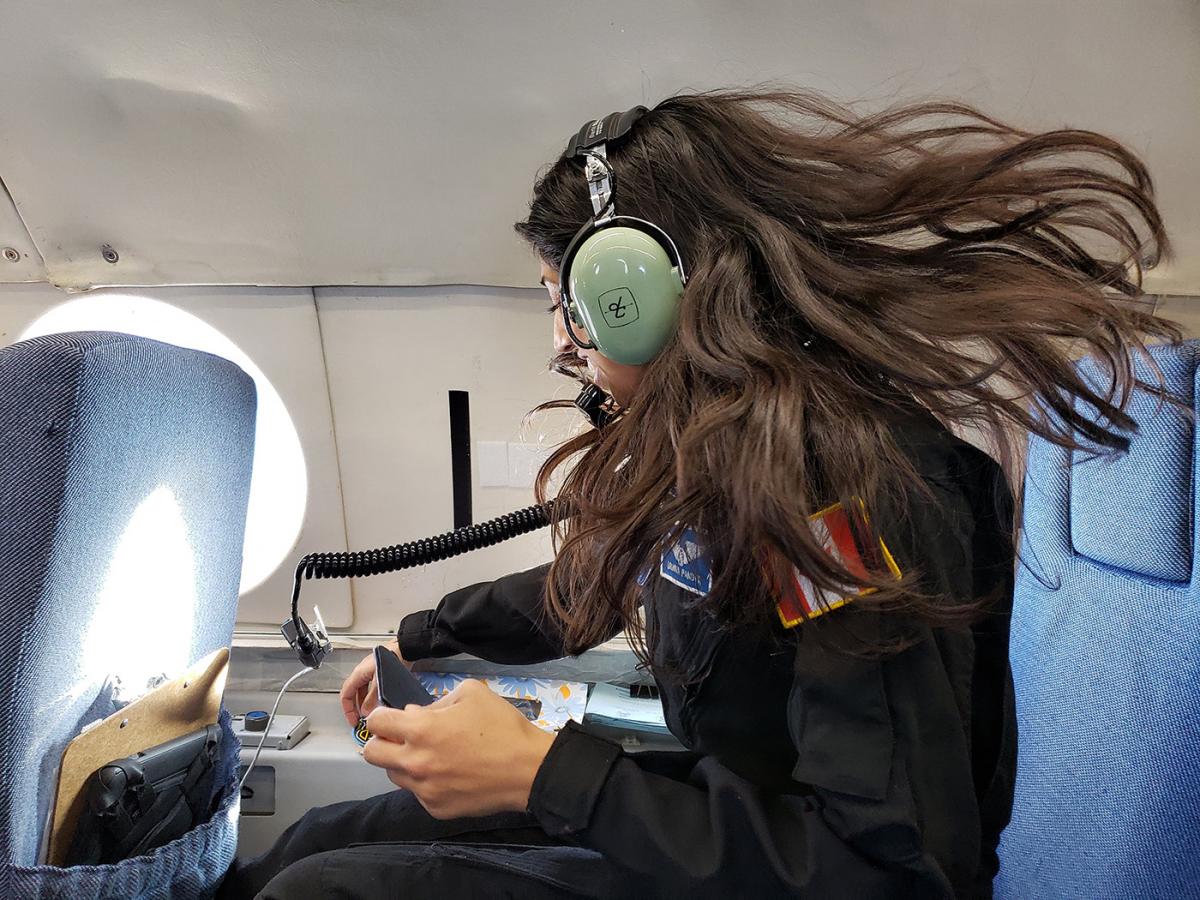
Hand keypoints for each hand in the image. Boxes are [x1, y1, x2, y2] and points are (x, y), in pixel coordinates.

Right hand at [339, 640, 410, 727]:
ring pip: (363, 690)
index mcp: (358, 674)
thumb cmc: (392, 658)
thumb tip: (367, 712)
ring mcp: (370, 671)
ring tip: (370, 713)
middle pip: (353, 693)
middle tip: (360, 719)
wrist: (405, 648)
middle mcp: (362, 672)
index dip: (347, 709)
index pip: (346, 694)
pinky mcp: (379, 671)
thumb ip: (372, 699)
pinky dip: (372, 696)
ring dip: (364, 702)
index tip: (353, 720)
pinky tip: (379, 702)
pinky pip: (371, 687)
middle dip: (355, 708)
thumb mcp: (380, 683)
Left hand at [363, 679, 555, 819]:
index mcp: (420, 730)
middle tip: (404, 737)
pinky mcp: (436, 809)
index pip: (376, 722)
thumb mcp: (471, 693)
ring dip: (404, 762)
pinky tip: (450, 774)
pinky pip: (418, 793)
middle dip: (382, 741)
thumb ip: (436, 702)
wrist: (528, 770)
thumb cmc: (501, 726)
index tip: (395, 716)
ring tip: (433, 755)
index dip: (383, 715)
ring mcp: (424, 790)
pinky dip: (426, 782)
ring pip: (393, 775)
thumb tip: (416, 715)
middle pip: (371, 754)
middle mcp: (414, 763)